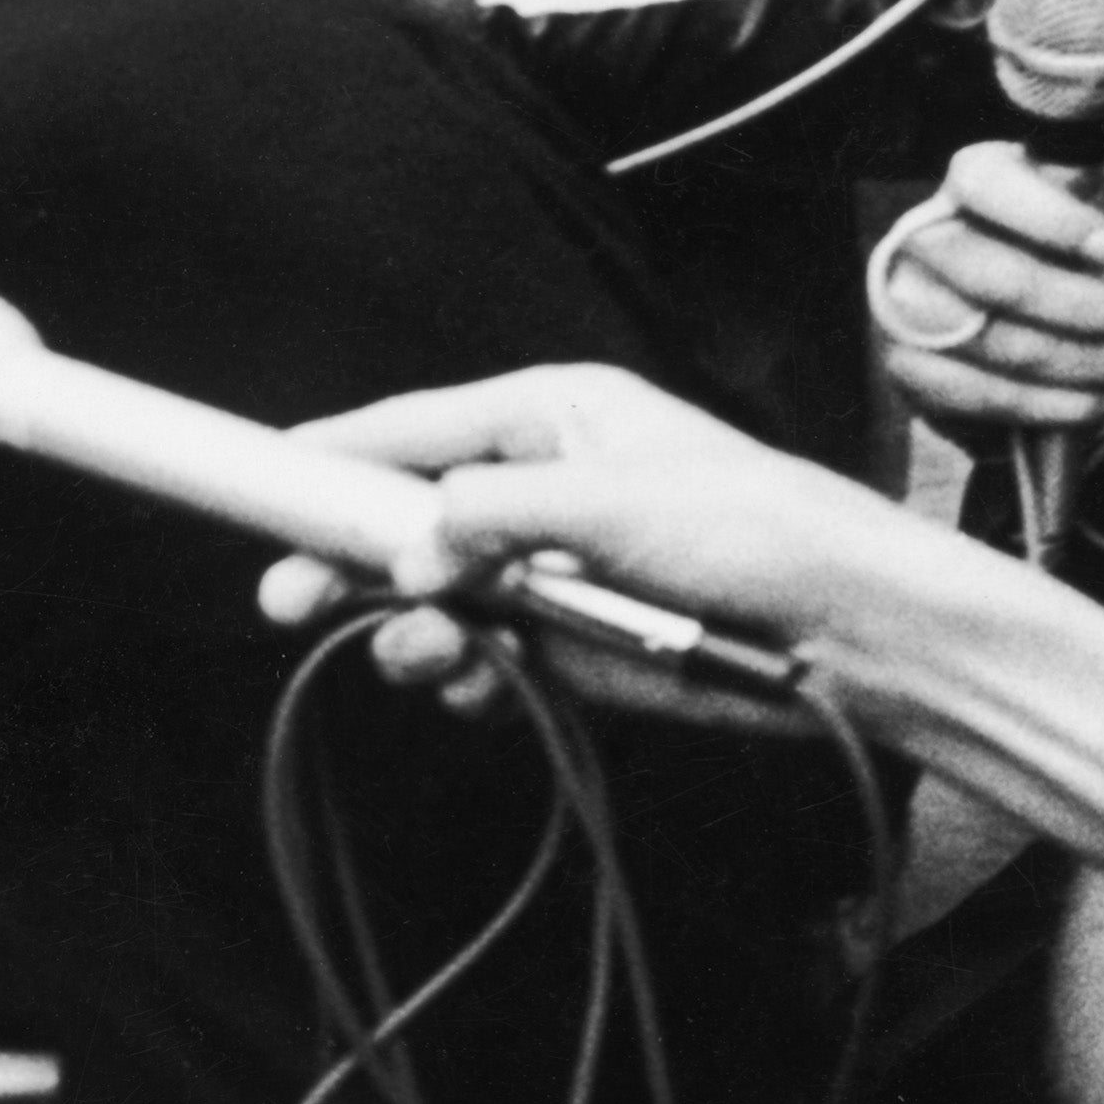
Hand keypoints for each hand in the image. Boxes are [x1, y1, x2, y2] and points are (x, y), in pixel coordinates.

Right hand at [300, 361, 945, 631]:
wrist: (848, 634)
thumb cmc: (756, 531)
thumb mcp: (616, 503)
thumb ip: (498, 517)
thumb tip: (411, 549)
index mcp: (550, 416)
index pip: (408, 428)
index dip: (329, 459)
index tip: (255, 484)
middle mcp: (536, 489)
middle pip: (400, 523)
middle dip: (348, 564)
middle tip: (290, 603)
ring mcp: (546, 572)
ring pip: (430, 603)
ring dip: (414, 634)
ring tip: (434, 655)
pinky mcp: (566, 648)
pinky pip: (479, 663)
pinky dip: (467, 680)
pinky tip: (482, 688)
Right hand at [880, 142, 1103, 440]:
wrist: (1088, 327)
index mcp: (978, 177)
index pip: (986, 185)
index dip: (1049, 218)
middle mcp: (928, 235)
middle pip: (994, 277)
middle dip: (1083, 307)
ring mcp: (910, 304)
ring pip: (997, 344)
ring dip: (1081, 361)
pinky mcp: (911, 366)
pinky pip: (976, 396)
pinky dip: (1047, 404)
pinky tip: (1089, 396)